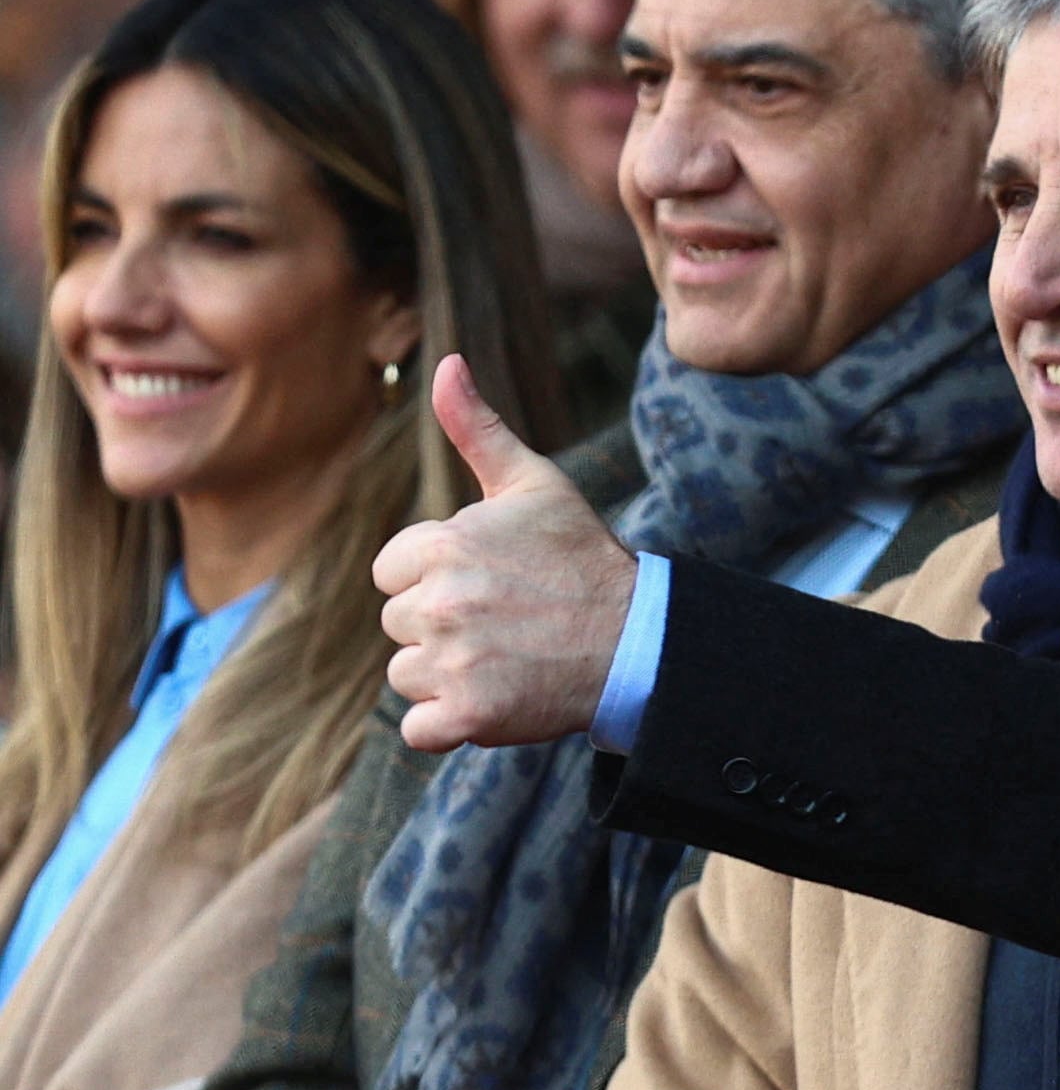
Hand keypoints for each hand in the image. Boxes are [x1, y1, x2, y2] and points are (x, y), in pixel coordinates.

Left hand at [373, 353, 636, 751]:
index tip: (490, 580)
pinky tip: (493, 698)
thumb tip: (445, 362)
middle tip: (506, 620)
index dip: (435, 576)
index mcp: (444, 544)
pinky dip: (448, 722)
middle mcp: (441, 603)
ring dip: (446, 673)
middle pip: (398, 622)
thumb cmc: (583, 558)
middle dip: (442, 625)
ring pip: (406, 673)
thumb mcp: (534, 484)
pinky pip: (417, 726)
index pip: (391, 571)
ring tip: (506, 657)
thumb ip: (478, 428)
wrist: (637, 640)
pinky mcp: (467, 715)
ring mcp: (453, 662)